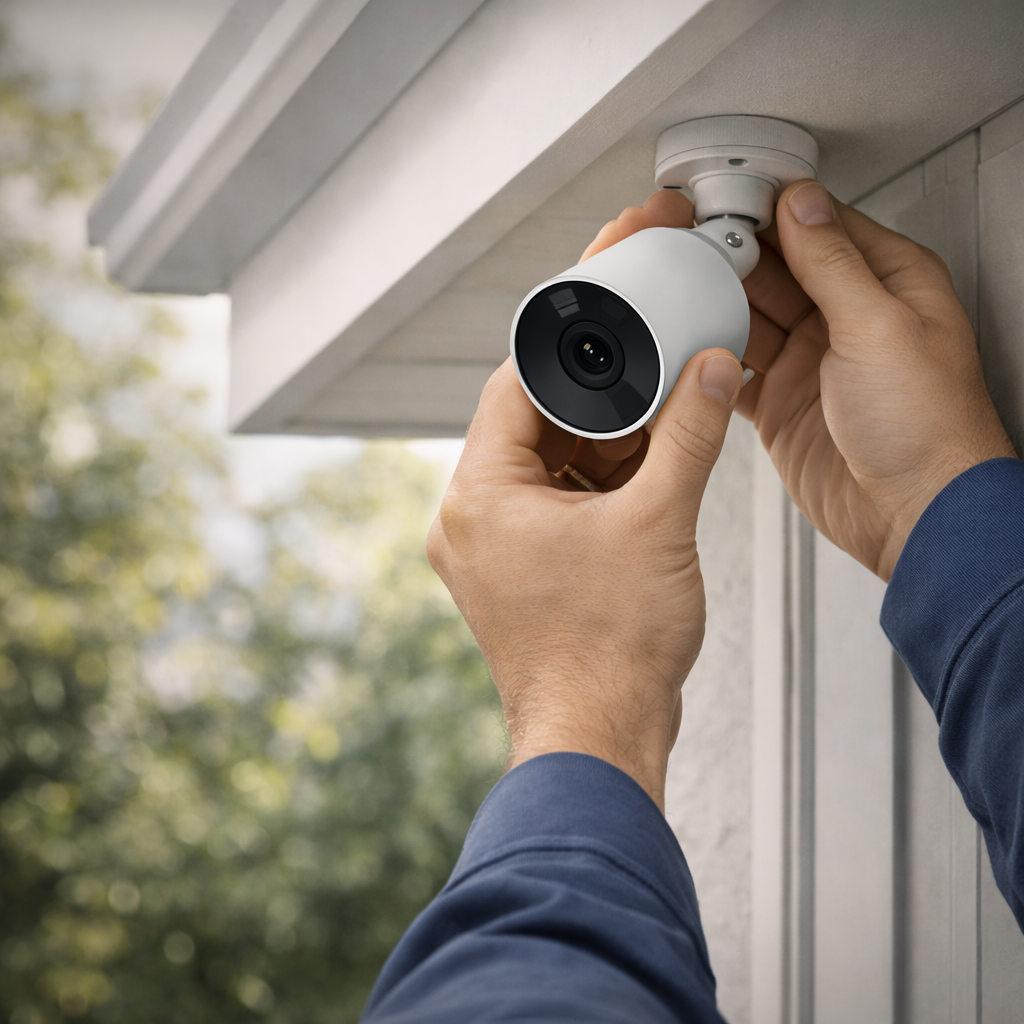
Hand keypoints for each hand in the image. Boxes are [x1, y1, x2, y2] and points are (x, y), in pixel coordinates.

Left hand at [427, 253, 742, 806]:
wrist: (599, 739)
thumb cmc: (608, 656)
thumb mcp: (660, 525)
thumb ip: (689, 435)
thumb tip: (711, 369)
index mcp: (480, 495)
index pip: (516, 381)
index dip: (568, 341)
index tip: (606, 312)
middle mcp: (471, 517)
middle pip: (532, 419)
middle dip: (594, 395)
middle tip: (645, 371)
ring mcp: (491, 547)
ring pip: (546, 460)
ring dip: (600, 442)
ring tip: (655, 430)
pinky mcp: (516, 569)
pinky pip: (553, 500)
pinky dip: (595, 482)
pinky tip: (642, 476)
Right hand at [597, 185, 1015, 580]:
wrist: (913, 516)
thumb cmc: (929, 429)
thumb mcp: (880, 327)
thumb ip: (833, 264)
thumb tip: (801, 206)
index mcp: (889, 284)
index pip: (821, 227)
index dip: (773, 211)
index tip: (727, 199)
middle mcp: (847, 319)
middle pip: (777, 268)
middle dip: (734, 254)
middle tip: (687, 242)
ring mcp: (810, 362)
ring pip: (750, 316)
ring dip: (716, 303)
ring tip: (677, 285)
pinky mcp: (780, 403)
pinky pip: (734, 368)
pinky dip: (709, 357)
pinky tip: (687, 343)